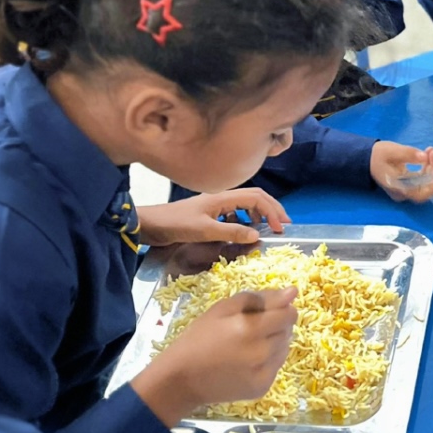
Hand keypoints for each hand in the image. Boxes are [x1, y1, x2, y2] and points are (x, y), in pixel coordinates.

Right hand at [132, 286, 297, 424]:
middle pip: (288, 331)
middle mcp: (262, 351)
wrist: (182, 379)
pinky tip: (247, 360)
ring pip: (284, 348)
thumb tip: (292, 292)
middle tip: (251, 328)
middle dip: (276, 325)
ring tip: (248, 344)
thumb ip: (259, 298)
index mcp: (251, 327)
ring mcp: (264, 372)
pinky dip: (267, 360)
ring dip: (274, 342)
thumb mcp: (223, 308)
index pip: (288, 314)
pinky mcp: (263, 387)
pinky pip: (276, 366)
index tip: (269, 311)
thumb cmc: (199, 338)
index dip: (282, 309)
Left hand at [135, 191, 286, 249]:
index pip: (256, 198)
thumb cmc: (175, 224)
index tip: (281, 228)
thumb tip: (257, 235)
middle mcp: (221, 198)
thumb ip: (231, 232)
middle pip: (254, 198)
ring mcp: (214, 206)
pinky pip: (233, 214)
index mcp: (223, 197)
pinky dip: (243, 221)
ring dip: (258, 214)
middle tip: (284, 225)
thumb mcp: (204, 230)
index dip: (272, 211)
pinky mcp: (208, 214)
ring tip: (267, 228)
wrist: (149, 224)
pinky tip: (242, 231)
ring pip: (244, 205)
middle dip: (271, 209)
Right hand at [370, 141, 432, 201]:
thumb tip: (424, 157)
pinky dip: (429, 166)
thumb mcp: (391, 151)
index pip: (423, 192)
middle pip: (428, 187)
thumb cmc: (376, 156)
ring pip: (428, 181)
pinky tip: (429, 154)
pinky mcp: (410, 182)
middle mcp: (405, 192)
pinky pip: (424, 177)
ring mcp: (408, 188)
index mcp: (400, 188)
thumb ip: (408, 154)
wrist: (366, 158)